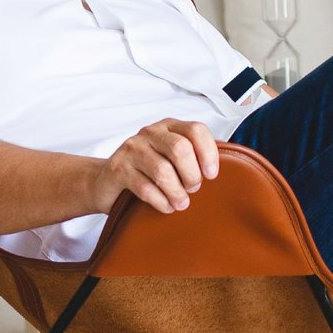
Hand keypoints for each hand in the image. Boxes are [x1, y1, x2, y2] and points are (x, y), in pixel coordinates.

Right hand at [90, 119, 219, 215]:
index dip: (209, 153)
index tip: (212, 175)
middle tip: (193, 188)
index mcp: (169, 126)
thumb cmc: (147, 170)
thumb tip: (227, 170)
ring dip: (177, 192)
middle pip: (180, 149)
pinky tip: (166, 206)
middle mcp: (150, 133)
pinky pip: (145, 188)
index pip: (196, 130)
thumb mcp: (171, 157)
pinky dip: (161, 201)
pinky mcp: (118, 169)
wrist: (105, 181)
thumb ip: (193, 156)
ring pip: (163, 171)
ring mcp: (132, 149)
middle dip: (192, 174)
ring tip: (181, 203)